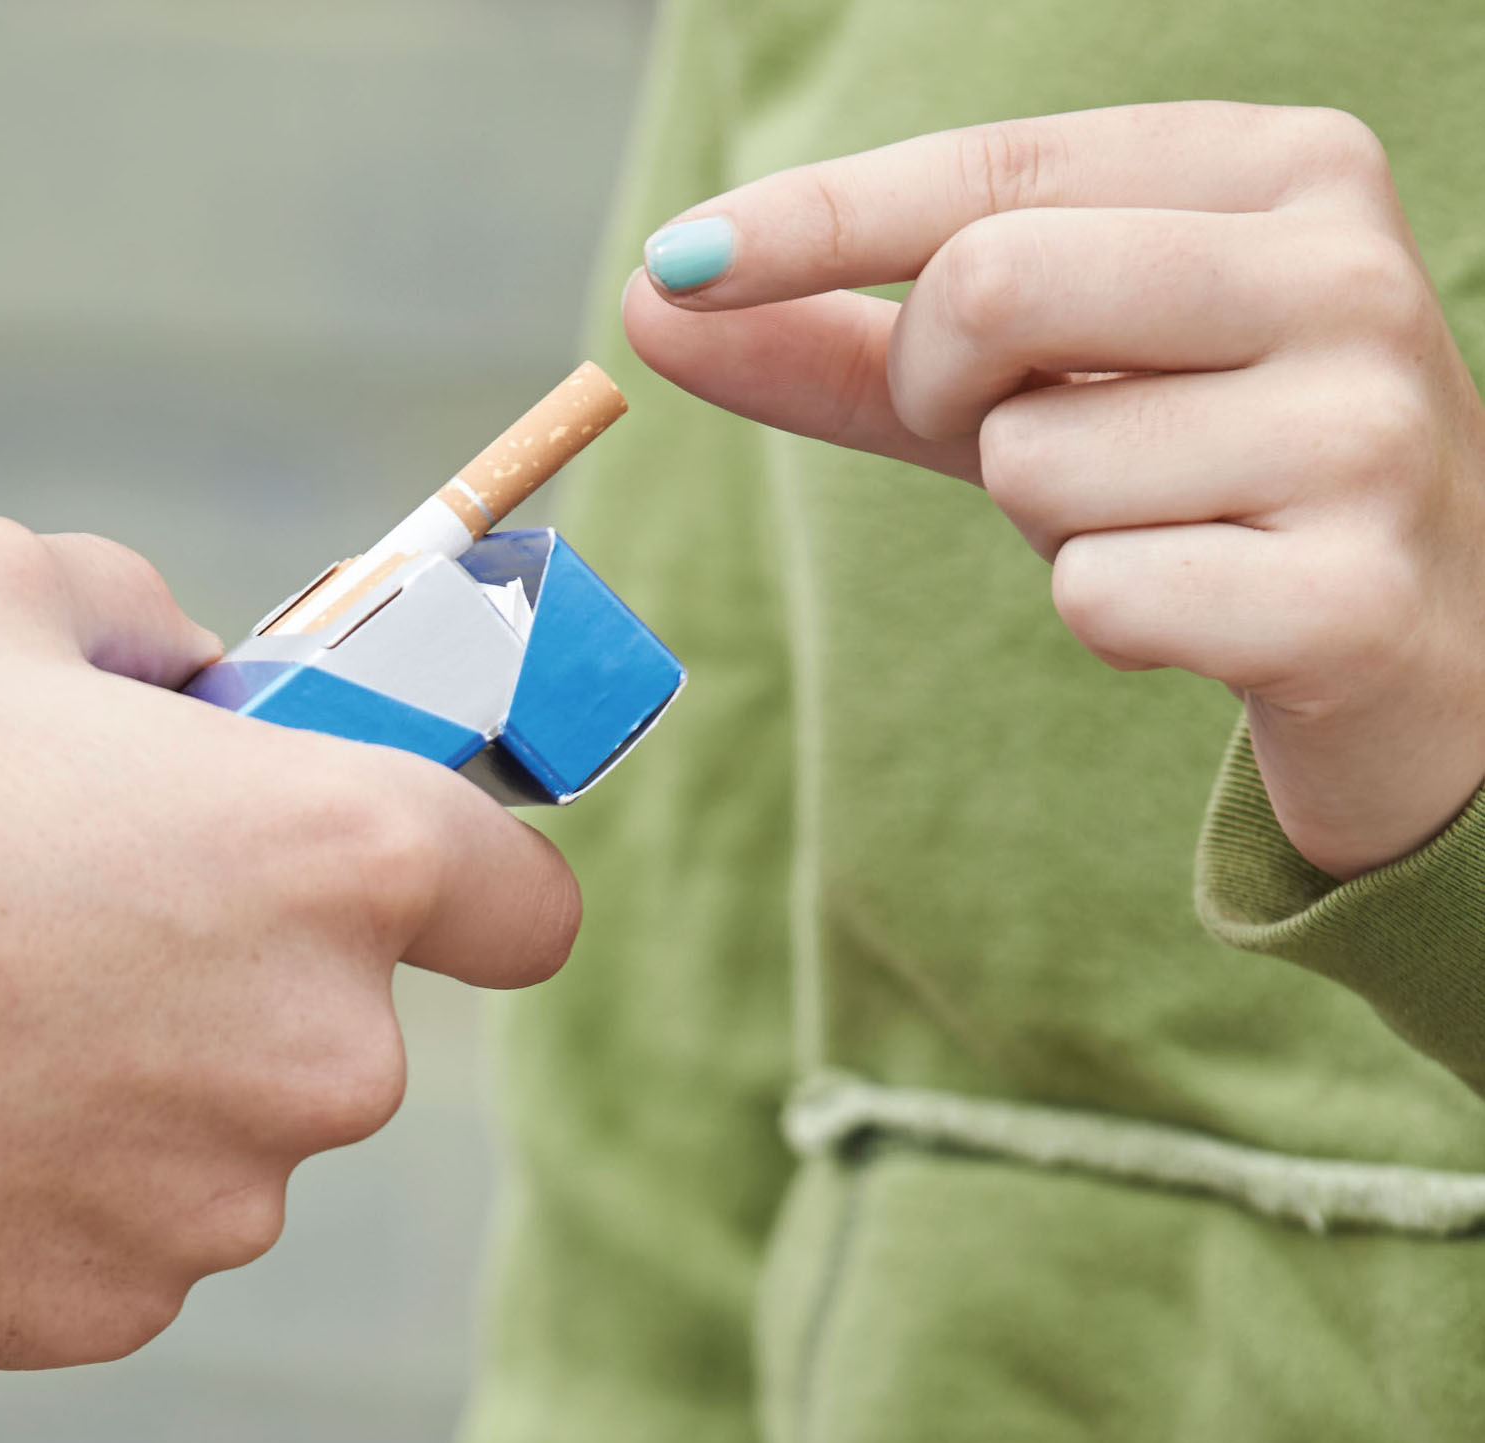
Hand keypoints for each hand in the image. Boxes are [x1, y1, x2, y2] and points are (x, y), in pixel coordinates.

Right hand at [0, 517, 577, 1367]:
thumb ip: (147, 614)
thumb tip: (201, 684)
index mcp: (340, 857)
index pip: (526, 905)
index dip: (468, 879)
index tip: (389, 876)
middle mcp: (328, 1053)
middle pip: (352, 1024)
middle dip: (252, 975)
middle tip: (85, 917)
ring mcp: (225, 1203)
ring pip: (236, 1134)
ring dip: (155, 1082)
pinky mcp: (120, 1306)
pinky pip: (135, 1228)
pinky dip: (67, 1180)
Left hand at [629, 101, 1484, 877]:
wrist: (1427, 650)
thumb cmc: (1205, 483)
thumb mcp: (1033, 387)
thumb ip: (850, 347)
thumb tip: (654, 299)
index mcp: (1278, 173)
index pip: (992, 172)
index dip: (815, 220)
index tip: (676, 264)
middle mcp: (1346, 271)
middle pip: (988, 289)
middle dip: (946, 392)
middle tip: (1029, 435)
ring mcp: (1369, 431)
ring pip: (1031, 461)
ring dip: (1046, 523)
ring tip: (1163, 525)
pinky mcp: (1354, 594)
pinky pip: (1096, 597)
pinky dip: (1106, 621)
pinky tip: (1205, 610)